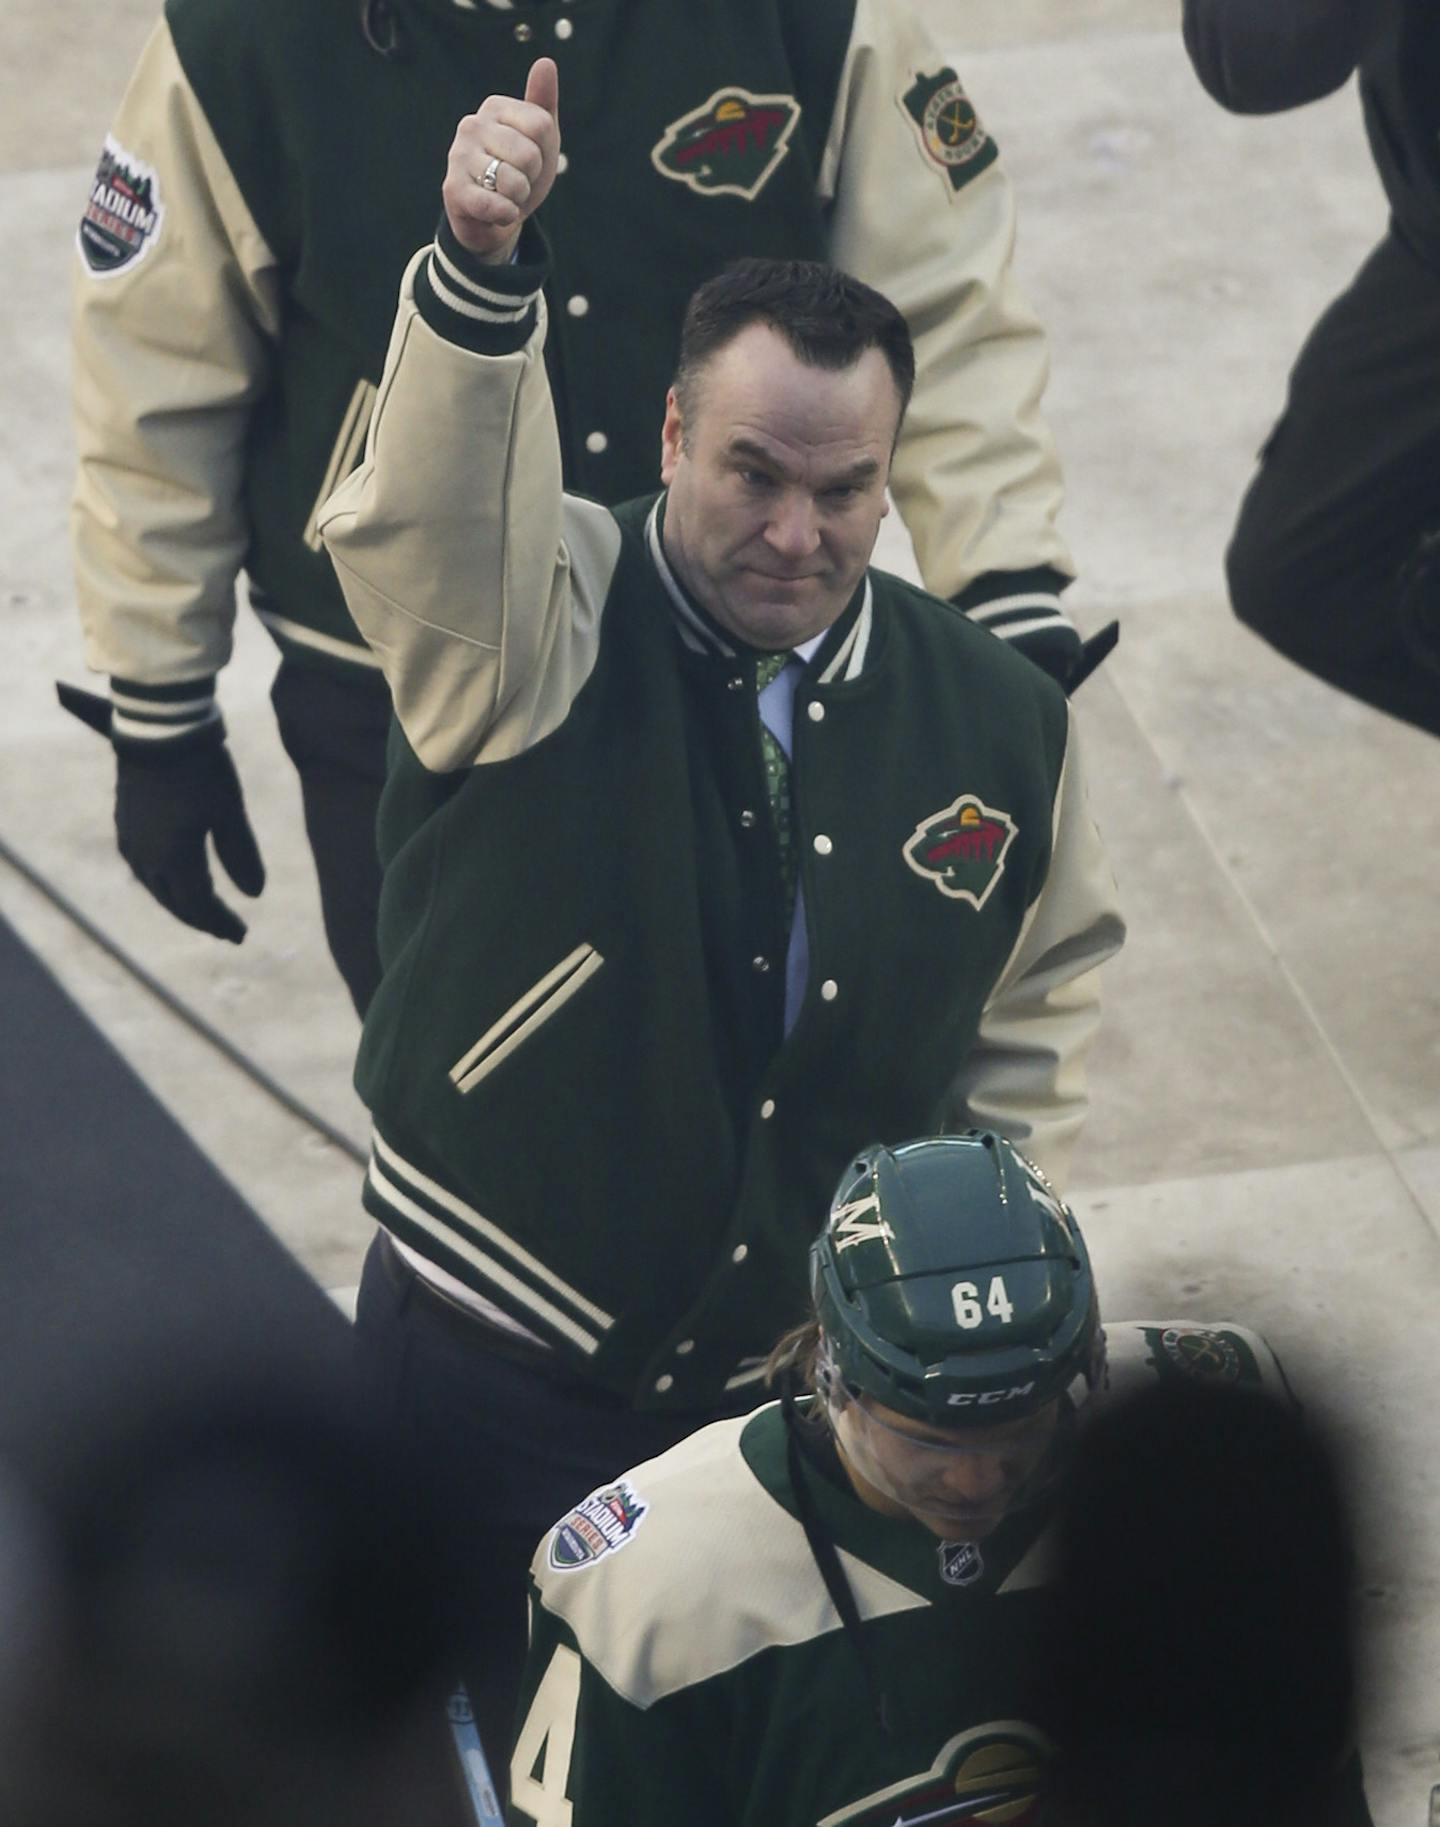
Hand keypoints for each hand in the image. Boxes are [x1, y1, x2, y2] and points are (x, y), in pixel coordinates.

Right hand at [115, 736, 264, 943]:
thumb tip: (255, 895)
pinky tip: (176, 879)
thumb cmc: (201, 769)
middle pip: (174, 902)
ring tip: (204, 911)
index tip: (241, 935)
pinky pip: (145, 866)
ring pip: (156, 886)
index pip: (199, 907)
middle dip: (202, 918)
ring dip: (181, 902)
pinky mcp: (125, 822)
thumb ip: (241, 855)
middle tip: (227, 931)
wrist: (158, 728)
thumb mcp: (230, 812)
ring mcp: (130, 840)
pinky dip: (165, 881)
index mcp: (173, 859)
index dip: (220, 923)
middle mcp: (145, 857)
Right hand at [442, 58, 560, 262]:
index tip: (529, 160)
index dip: (545, 153)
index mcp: (494, 107)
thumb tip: (546, 62)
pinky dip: (506, 215)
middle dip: (530, 179)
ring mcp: (458, 156)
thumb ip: (543, 103)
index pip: (542, 126)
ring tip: (503, 195)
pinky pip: (495, 204)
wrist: (493, 218)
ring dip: (518, 199)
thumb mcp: (539, 139)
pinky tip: (497, 212)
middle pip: (530, 155)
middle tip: (515, 182)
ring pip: (514, 182)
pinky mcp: (453, 189)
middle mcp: (472, 125)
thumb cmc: (518, 173)